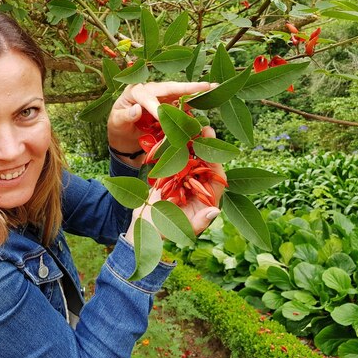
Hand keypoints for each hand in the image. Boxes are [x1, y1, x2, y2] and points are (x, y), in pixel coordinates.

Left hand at [108, 81, 214, 166]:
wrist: (124, 136)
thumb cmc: (118, 126)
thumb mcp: (116, 122)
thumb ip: (125, 116)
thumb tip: (136, 109)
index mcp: (135, 92)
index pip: (146, 96)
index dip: (155, 107)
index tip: (160, 119)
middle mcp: (150, 90)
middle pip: (169, 88)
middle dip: (188, 87)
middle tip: (206, 85)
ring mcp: (161, 97)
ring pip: (179, 93)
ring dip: (196, 91)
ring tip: (213, 88)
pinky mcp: (168, 105)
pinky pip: (182, 103)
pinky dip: (194, 102)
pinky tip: (208, 99)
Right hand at [124, 126, 224, 240]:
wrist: (140, 227)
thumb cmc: (163, 232)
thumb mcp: (181, 230)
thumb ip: (199, 222)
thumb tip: (215, 211)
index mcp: (206, 200)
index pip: (217, 178)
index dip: (217, 162)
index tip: (214, 147)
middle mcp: (198, 187)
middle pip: (206, 164)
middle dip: (206, 146)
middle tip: (205, 127)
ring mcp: (184, 180)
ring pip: (191, 159)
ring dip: (192, 143)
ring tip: (190, 125)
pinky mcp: (170, 176)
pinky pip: (175, 160)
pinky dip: (175, 148)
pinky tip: (173, 134)